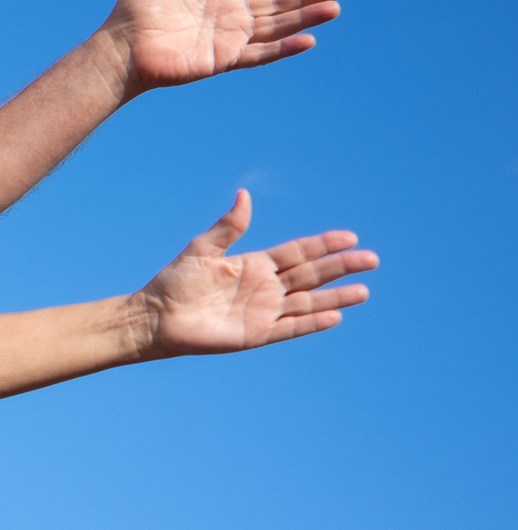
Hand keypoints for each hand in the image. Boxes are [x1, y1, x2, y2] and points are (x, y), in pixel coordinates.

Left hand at [99, 0, 340, 96]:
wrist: (121, 48)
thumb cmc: (133, 9)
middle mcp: (226, 15)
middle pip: (276, 4)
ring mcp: (227, 38)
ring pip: (275, 27)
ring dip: (304, 19)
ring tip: (333, 9)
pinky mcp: (223, 60)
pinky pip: (261, 54)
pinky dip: (284, 48)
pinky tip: (309, 39)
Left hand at [138, 191, 375, 355]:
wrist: (157, 316)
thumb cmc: (176, 281)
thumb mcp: (203, 248)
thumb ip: (228, 227)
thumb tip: (244, 194)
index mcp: (255, 264)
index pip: (298, 252)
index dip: (324, 245)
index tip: (350, 237)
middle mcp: (265, 288)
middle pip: (312, 275)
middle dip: (341, 267)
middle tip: (371, 259)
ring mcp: (263, 311)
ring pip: (308, 302)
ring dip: (335, 297)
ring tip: (364, 290)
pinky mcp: (256, 334)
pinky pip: (290, 327)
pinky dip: (312, 322)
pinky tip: (335, 316)